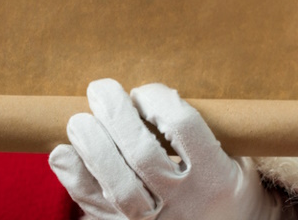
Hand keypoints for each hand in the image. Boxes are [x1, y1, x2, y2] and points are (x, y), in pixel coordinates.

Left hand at [50, 79, 292, 219]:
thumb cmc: (227, 184)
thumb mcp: (233, 155)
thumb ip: (197, 129)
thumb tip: (139, 99)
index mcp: (215, 176)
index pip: (182, 127)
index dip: (157, 99)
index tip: (144, 91)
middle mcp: (186, 202)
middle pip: (143, 155)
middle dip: (116, 116)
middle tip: (100, 90)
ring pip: (118, 187)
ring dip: (92, 148)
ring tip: (79, 122)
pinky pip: (96, 208)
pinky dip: (74, 179)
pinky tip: (64, 154)